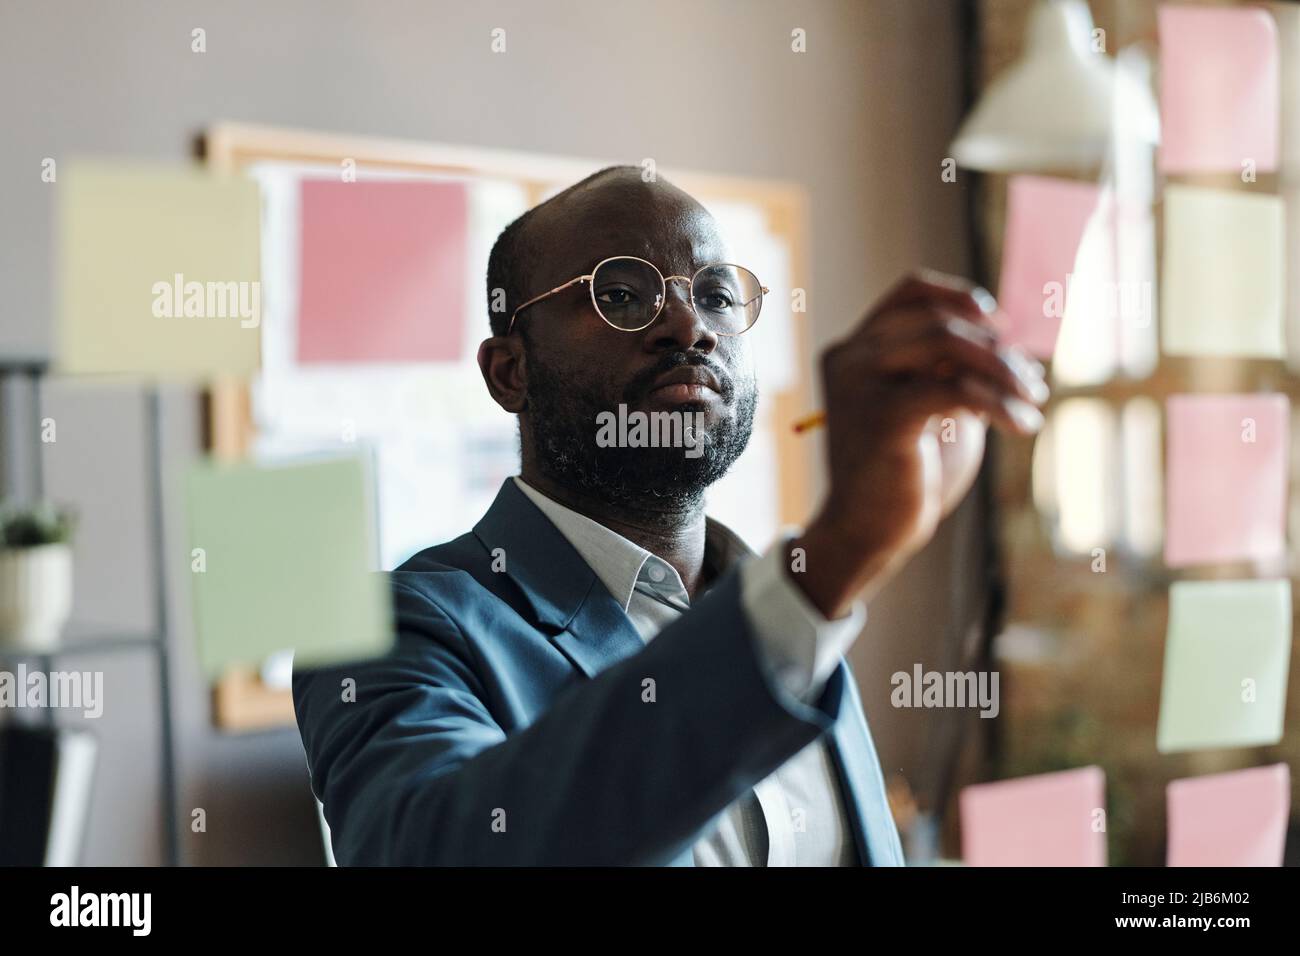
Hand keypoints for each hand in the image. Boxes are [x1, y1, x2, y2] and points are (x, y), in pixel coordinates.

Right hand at [790, 271, 1048, 617]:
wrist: (867, 533)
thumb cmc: (901, 473)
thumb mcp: (927, 407)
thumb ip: (949, 369)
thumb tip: (1006, 337)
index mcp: (854, 350)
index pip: (910, 292)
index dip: (961, 297)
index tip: (1001, 326)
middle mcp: (850, 358)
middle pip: (938, 319)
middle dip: (996, 346)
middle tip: (1032, 382)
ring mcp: (861, 383)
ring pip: (946, 343)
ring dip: (1003, 368)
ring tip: (1034, 399)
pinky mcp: (883, 416)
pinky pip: (955, 389)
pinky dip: (1000, 403)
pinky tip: (1023, 424)